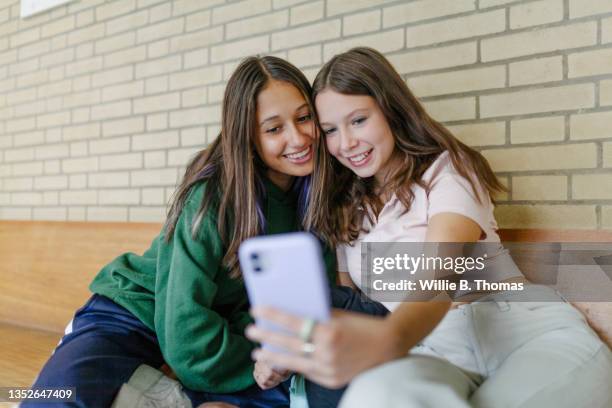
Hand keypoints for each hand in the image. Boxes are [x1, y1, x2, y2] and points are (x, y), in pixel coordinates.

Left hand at [245, 308, 399, 388]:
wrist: (388, 347)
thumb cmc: (362, 326)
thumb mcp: (338, 317)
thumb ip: (316, 318)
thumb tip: (290, 316)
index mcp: (329, 331)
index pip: (294, 322)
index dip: (273, 316)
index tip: (256, 310)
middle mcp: (328, 352)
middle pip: (290, 343)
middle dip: (267, 337)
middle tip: (250, 331)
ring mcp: (329, 369)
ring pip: (295, 362)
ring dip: (274, 356)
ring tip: (258, 352)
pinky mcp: (332, 380)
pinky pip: (308, 372)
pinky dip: (295, 365)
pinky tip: (281, 360)